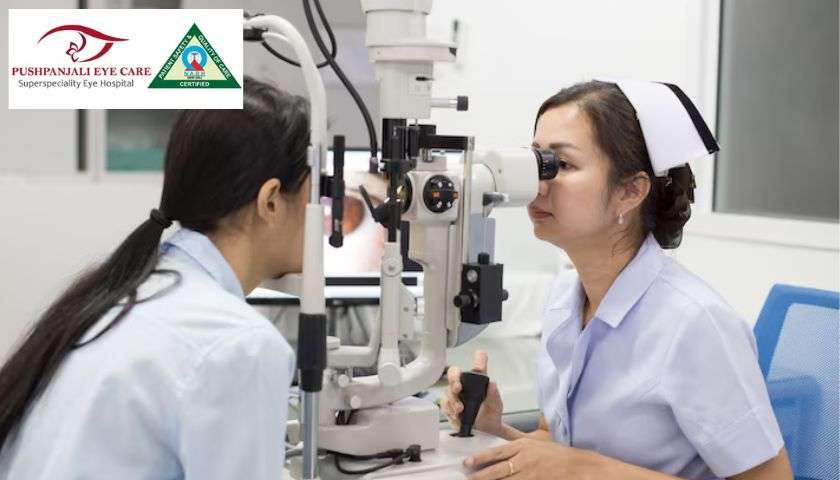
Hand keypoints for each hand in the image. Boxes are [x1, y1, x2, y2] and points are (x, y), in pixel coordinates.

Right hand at [440, 350, 503, 436]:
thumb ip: (494, 395)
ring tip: (460, 409)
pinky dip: (449, 410)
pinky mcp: (450, 408)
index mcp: (479, 381)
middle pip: (454, 373)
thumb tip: (492, 384)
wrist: (486, 431)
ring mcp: (456, 396)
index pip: (479, 364)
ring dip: (453, 400)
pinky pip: (444, 405)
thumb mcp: (496, 405)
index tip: (479, 361)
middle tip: (458, 388)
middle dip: (453, 379)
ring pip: (448, 391)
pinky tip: (455, 415)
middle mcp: (465, 385)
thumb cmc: (491, 414)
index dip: (479, 359)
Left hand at [464, 438, 607, 479]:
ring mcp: (529, 474)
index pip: (497, 452)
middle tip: (468, 478)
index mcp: (522, 446)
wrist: (576, 466)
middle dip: (481, 476)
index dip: (481, 458)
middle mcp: (524, 459)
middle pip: (498, 470)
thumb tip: (497, 454)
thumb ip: (516, 448)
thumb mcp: (534, 444)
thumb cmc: (555, 454)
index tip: (467, 462)